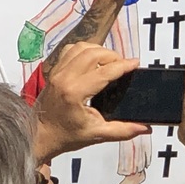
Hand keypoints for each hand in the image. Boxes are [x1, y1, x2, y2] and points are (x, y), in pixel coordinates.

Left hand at [34, 43, 150, 159]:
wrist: (40, 135)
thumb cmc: (64, 136)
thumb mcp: (96, 135)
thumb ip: (123, 130)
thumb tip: (144, 128)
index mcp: (74, 93)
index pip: (104, 71)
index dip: (123, 66)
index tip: (135, 64)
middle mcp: (64, 78)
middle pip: (93, 53)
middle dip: (113, 56)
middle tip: (123, 65)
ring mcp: (57, 72)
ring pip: (81, 48)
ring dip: (99, 50)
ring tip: (110, 62)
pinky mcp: (54, 71)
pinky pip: (70, 50)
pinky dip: (84, 50)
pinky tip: (93, 60)